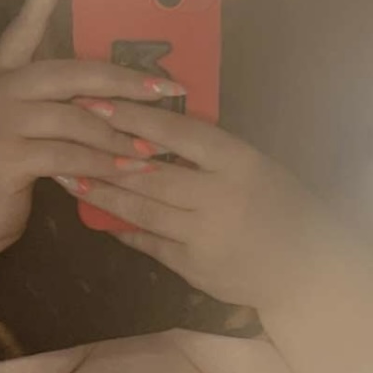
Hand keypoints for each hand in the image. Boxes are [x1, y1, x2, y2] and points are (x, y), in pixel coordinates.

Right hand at [0, 0, 186, 258]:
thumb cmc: (7, 168)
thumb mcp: (29, 121)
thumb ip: (58, 95)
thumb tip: (114, 83)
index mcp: (2, 68)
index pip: (31, 12)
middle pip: (74, 70)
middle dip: (128, 81)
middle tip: (170, 88)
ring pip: (78, 117)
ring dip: (123, 134)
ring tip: (158, 144)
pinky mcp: (6, 155)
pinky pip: (71, 154)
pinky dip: (105, 164)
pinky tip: (130, 170)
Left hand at [63, 102, 296, 309]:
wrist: (307, 269)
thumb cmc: (281, 205)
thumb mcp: (254, 166)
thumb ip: (209, 152)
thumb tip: (152, 131)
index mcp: (238, 161)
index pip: (177, 133)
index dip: (133, 118)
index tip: (96, 102)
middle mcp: (219, 197)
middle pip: (149, 174)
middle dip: (102, 157)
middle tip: (65, 139)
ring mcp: (204, 236)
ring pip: (142, 210)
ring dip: (103, 195)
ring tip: (71, 179)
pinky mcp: (193, 268)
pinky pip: (149, 243)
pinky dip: (124, 228)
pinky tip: (101, 217)